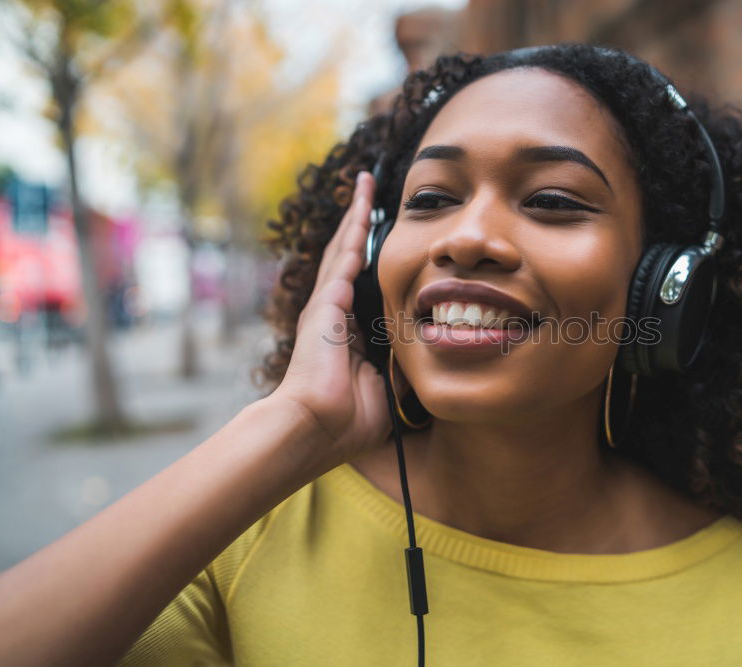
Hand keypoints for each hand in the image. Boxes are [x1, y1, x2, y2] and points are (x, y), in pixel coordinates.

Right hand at [269, 170, 400, 471]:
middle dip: (360, 225)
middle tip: (370, 191)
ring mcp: (326, 305)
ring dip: (356, 214)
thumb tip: (426, 356)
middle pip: (348, 259)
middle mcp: (332, 313)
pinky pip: (344, 256)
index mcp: (346, 334)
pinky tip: (364, 201)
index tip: (385, 240)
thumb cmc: (346, 422)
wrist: (315, 429)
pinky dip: (354, 226)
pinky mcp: (325, 302)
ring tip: (365, 182)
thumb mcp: (386, 390)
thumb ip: (401, 368)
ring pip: (343, 248)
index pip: (363, 286)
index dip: (371, 261)